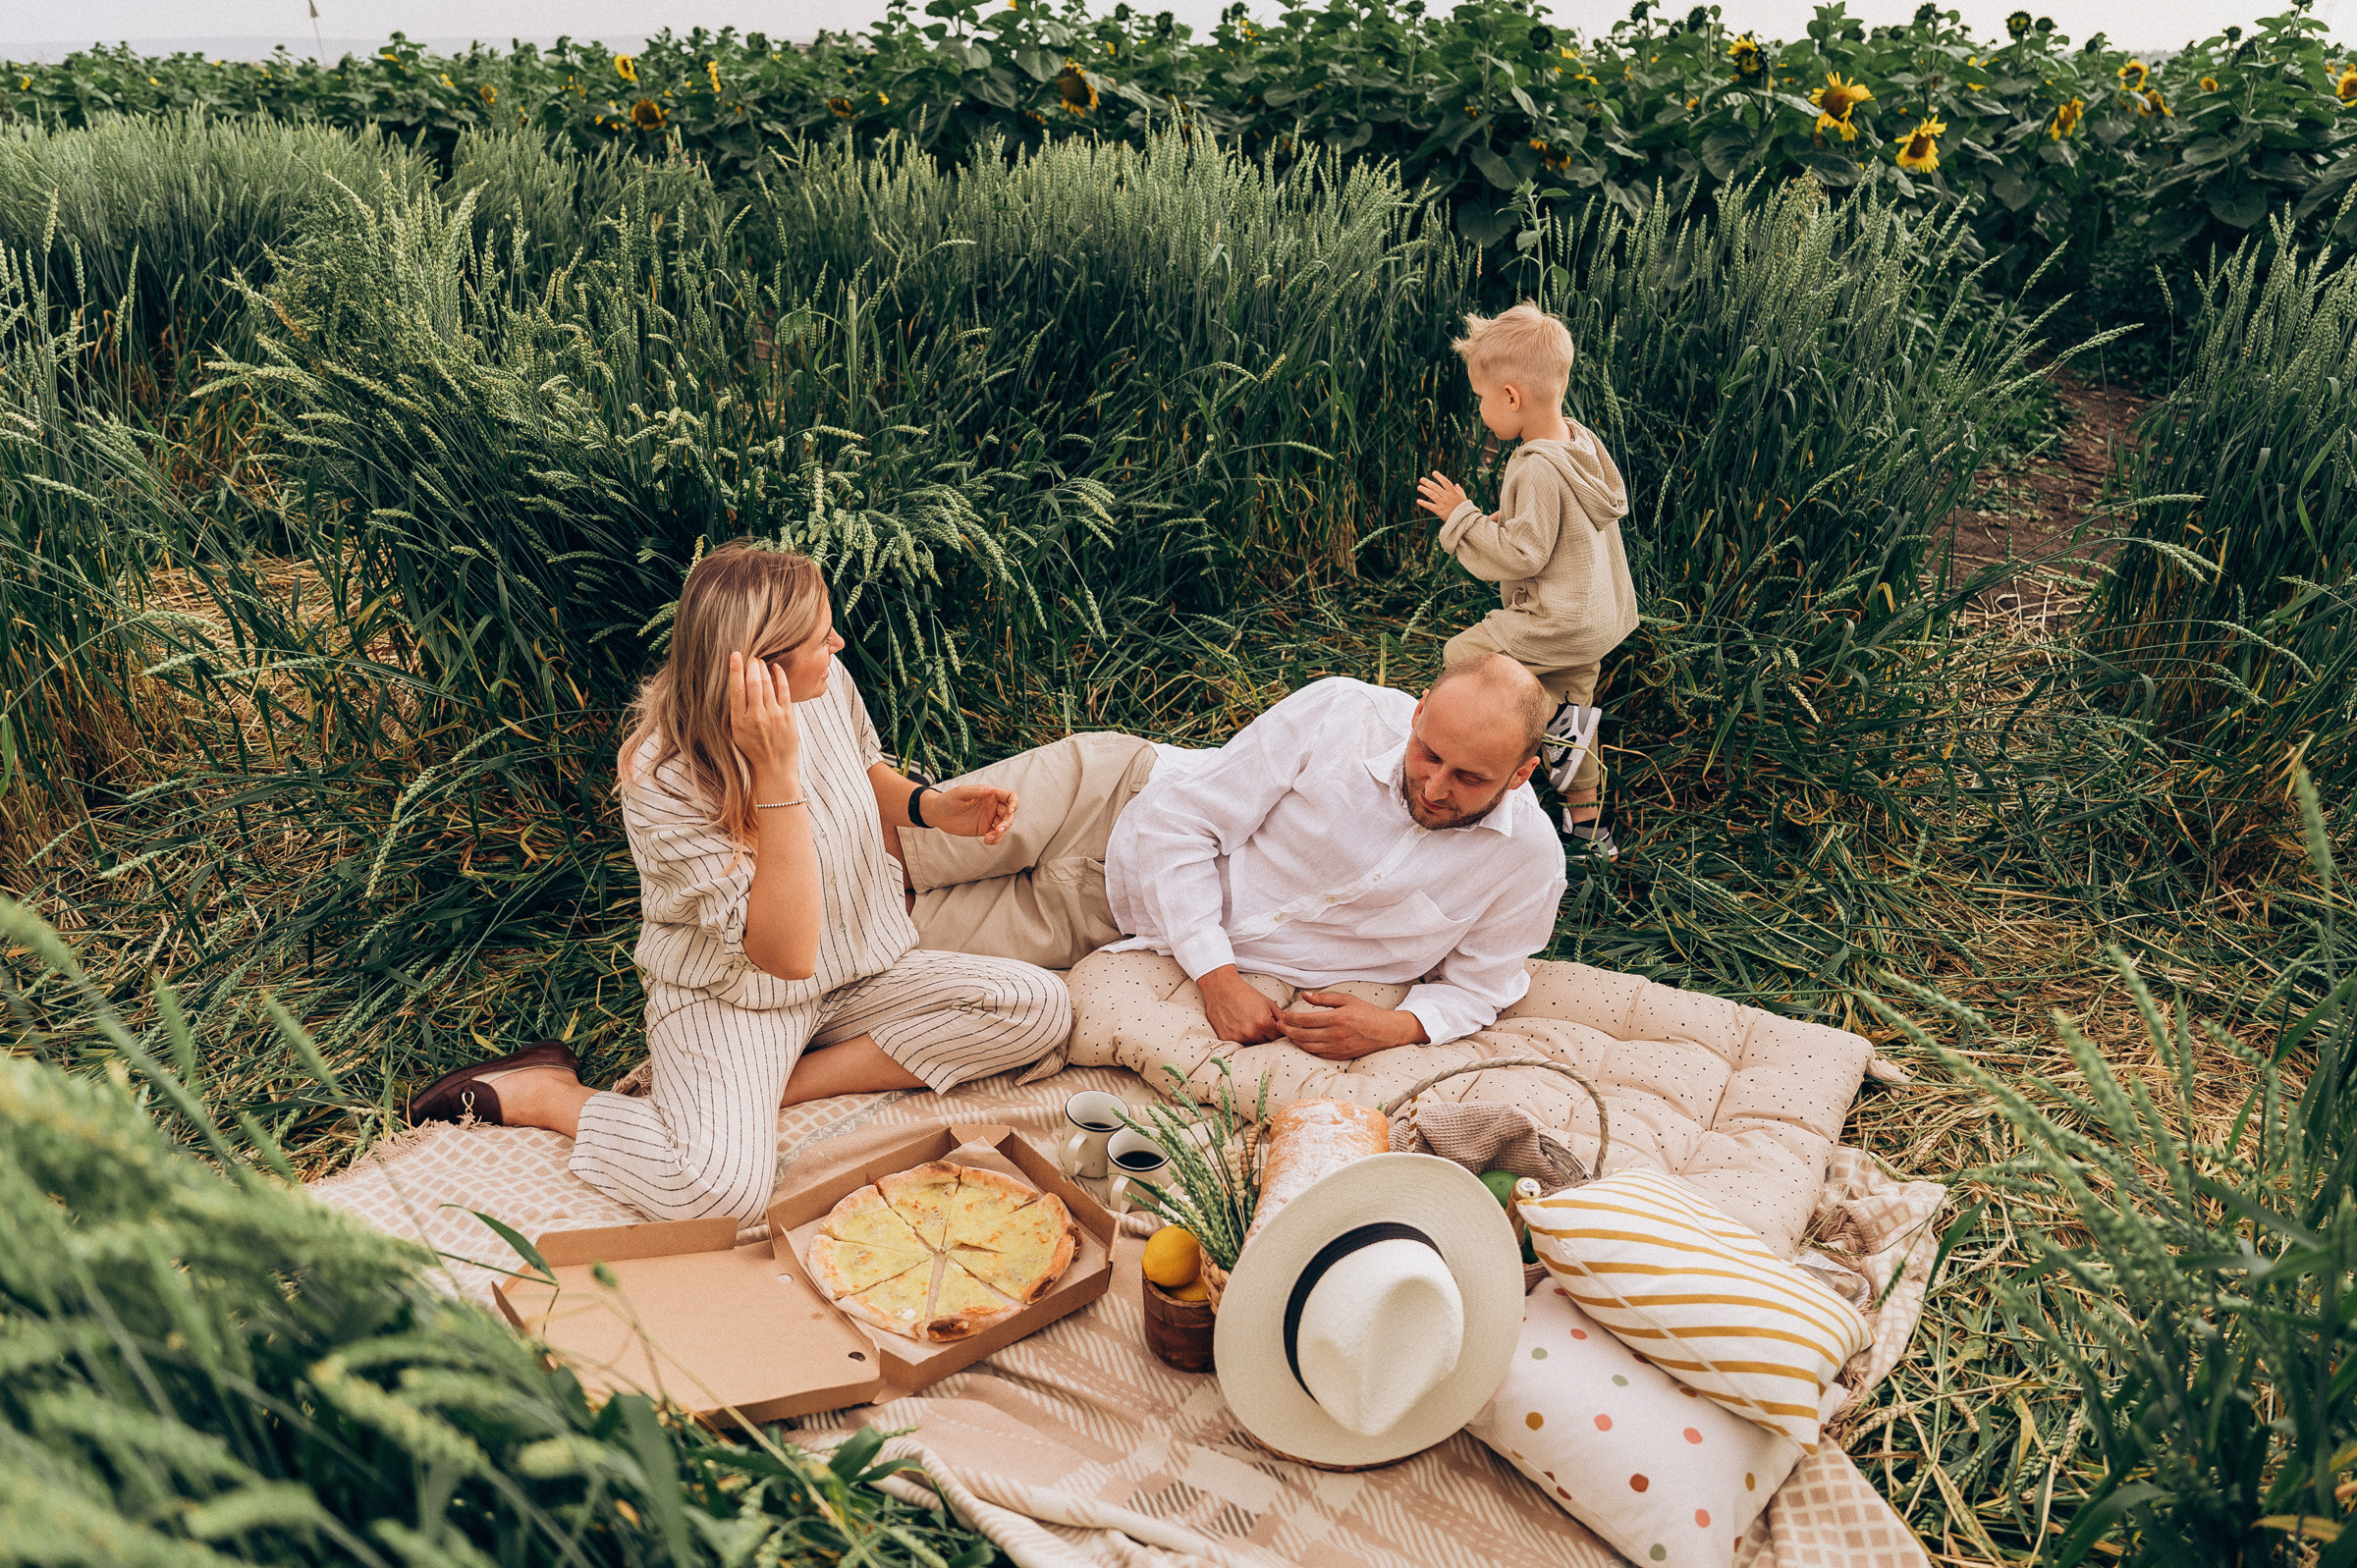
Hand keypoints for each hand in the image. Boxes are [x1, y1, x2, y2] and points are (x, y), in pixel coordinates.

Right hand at [728, 651, 802, 792]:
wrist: (774, 768)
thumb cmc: (753, 750)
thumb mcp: (737, 733)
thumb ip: (737, 712)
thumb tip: (736, 686)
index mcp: (739, 722)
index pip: (736, 690)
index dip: (735, 670)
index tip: (735, 655)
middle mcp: (755, 717)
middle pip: (752, 683)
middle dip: (751, 666)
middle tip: (750, 656)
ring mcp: (773, 716)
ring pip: (767, 684)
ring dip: (763, 669)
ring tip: (760, 661)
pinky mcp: (787, 716)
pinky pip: (784, 690)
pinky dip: (779, 676)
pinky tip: (776, 667)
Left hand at [920, 783, 1017, 844]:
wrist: (938, 814)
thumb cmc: (948, 799)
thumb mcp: (961, 793)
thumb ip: (976, 791)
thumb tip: (992, 790)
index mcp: (990, 795)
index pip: (1010, 797)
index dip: (1014, 803)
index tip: (1010, 811)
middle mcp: (992, 806)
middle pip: (1009, 814)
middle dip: (1007, 823)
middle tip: (998, 829)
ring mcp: (989, 818)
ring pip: (1004, 826)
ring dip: (1001, 833)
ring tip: (989, 837)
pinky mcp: (983, 829)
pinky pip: (995, 836)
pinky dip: (995, 840)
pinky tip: (986, 841)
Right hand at [1198, 965, 1285, 1044]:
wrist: (1222, 989)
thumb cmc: (1246, 994)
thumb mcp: (1268, 1002)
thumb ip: (1281, 1017)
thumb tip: (1291, 1027)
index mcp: (1263, 1023)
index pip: (1278, 1036)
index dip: (1276, 1030)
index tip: (1272, 1024)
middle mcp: (1250, 1033)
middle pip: (1265, 1041)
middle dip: (1265, 1034)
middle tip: (1257, 1020)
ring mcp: (1238, 1037)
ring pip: (1253, 1043)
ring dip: (1253, 1036)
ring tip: (1247, 1021)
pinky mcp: (1226, 1039)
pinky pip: (1239, 1043)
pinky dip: (1240, 1036)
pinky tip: (1237, 1024)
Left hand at [1277, 989, 1429, 1060]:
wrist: (1386, 1031)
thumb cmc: (1367, 1012)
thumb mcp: (1347, 999)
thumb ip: (1324, 998)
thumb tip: (1304, 995)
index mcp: (1337, 1018)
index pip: (1306, 1020)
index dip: (1291, 1018)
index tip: (1283, 1015)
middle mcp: (1335, 1035)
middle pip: (1303, 1035)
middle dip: (1287, 1030)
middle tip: (1279, 1025)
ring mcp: (1337, 1047)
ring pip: (1308, 1047)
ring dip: (1294, 1040)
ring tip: (1287, 1034)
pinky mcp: (1340, 1056)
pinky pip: (1318, 1054)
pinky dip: (1306, 1048)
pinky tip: (1301, 1042)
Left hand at [1415, 470, 1470, 521]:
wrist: (1464, 520)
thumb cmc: (1465, 509)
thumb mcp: (1464, 498)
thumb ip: (1460, 490)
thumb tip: (1456, 484)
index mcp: (1453, 493)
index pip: (1445, 482)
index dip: (1439, 477)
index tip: (1434, 472)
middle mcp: (1447, 497)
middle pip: (1436, 487)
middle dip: (1428, 482)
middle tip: (1421, 479)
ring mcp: (1443, 503)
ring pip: (1432, 495)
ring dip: (1425, 490)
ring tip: (1419, 487)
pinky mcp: (1439, 511)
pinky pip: (1430, 506)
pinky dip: (1424, 503)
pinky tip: (1418, 501)